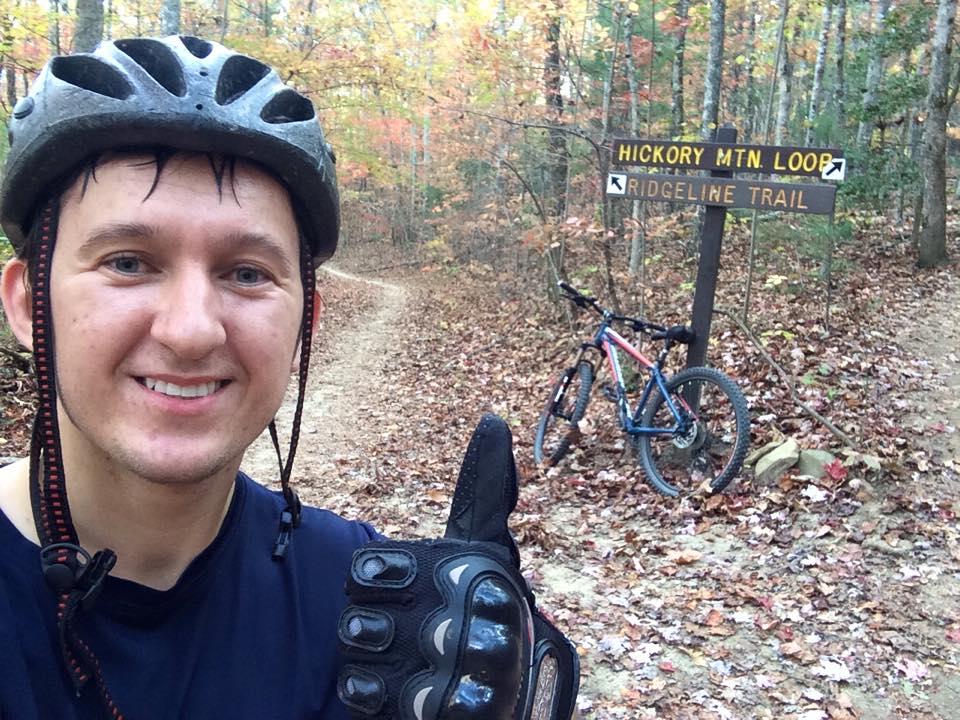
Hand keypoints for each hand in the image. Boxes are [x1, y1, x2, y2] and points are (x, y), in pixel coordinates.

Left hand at [337, 414, 578, 718]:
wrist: (513, 686)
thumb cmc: (489, 604)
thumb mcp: (487, 545)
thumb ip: (484, 487)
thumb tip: (494, 422)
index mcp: (464, 574)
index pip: (368, 570)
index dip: (377, 579)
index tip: (399, 584)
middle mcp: (458, 623)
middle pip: (354, 618)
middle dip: (372, 622)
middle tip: (401, 625)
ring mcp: (445, 675)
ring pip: (354, 655)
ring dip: (371, 655)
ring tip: (400, 652)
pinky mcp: (429, 712)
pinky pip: (361, 693)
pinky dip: (369, 688)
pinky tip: (394, 682)